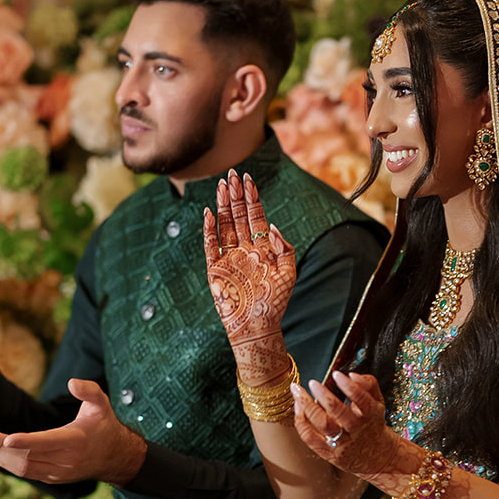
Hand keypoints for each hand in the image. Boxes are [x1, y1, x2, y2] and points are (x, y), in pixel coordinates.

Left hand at [0, 378, 146, 486]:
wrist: (114, 458)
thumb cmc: (103, 426)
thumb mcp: (102, 405)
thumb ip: (89, 391)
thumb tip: (72, 382)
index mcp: (76, 441)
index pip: (47, 442)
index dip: (26, 442)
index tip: (7, 439)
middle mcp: (66, 460)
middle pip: (28, 457)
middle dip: (0, 448)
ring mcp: (57, 472)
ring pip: (23, 468)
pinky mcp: (51, 478)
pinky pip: (26, 472)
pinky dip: (8, 463)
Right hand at [203, 169, 295, 384]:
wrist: (256, 325)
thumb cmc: (275, 302)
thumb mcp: (289, 273)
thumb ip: (285, 249)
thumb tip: (272, 226)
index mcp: (262, 248)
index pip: (255, 217)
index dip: (252, 198)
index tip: (249, 179)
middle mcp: (244, 249)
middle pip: (238, 216)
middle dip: (236, 195)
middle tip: (233, 174)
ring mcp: (228, 257)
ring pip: (224, 225)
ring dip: (223, 206)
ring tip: (222, 185)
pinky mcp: (215, 269)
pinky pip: (210, 244)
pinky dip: (209, 229)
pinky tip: (210, 212)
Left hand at [291, 370, 414, 487]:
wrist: (377, 457)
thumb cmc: (372, 424)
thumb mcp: (378, 402)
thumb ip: (368, 384)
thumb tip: (352, 374)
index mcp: (370, 414)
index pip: (362, 399)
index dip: (349, 386)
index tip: (337, 374)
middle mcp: (356, 429)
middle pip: (339, 412)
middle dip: (324, 395)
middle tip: (312, 383)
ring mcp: (342, 442)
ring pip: (322, 424)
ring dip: (307, 406)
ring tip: (297, 391)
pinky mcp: (329, 453)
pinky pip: (310, 438)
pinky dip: (301, 423)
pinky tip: (298, 408)